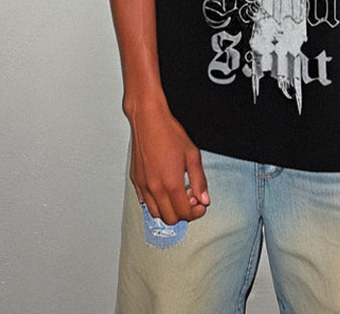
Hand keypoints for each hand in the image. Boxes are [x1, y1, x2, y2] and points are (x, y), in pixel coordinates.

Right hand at [127, 99, 209, 224]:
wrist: (148, 120)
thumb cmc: (169, 133)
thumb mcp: (192, 154)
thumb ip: (199, 181)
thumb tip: (204, 199)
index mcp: (171, 184)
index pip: (185, 213)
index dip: (196, 212)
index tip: (200, 205)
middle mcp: (155, 188)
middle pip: (170, 219)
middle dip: (183, 213)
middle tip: (190, 198)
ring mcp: (143, 185)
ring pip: (156, 214)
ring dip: (168, 210)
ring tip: (176, 193)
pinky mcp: (135, 181)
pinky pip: (144, 202)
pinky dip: (156, 202)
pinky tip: (164, 188)